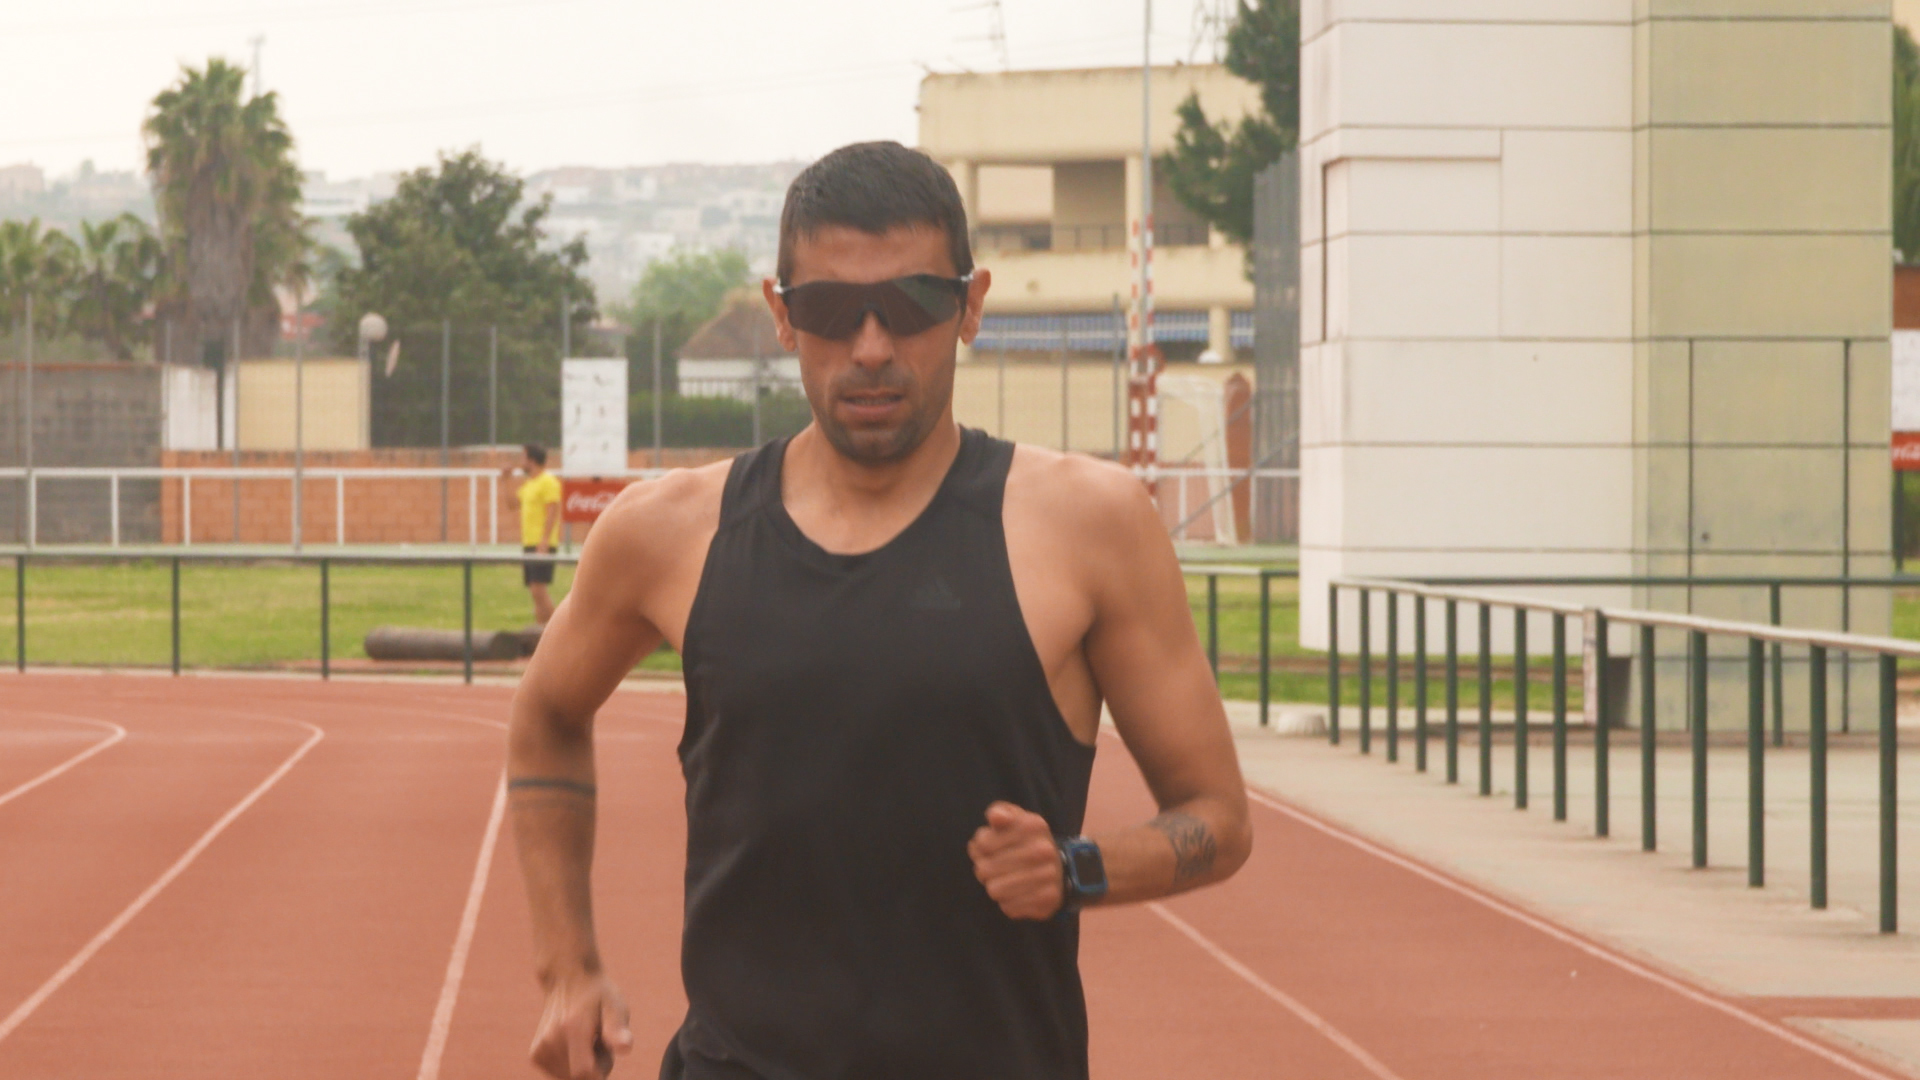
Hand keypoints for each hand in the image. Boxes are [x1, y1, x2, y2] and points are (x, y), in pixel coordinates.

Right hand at [530, 970, 631, 1078]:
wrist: (568, 980)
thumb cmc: (598, 996)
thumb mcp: (615, 1005)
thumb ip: (617, 1028)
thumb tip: (625, 1048)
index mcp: (572, 1029)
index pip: (584, 1073)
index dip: (603, 1069)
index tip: (608, 1050)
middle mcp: (551, 1040)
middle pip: (578, 1077)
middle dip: (595, 1067)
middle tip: (599, 1040)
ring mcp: (540, 1048)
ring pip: (568, 1077)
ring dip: (583, 1067)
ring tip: (587, 1040)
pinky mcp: (536, 1055)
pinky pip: (559, 1074)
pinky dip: (570, 1066)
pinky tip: (575, 1045)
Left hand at [968, 801, 1062, 919]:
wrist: (1061, 869)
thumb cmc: (1027, 841)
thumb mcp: (1015, 819)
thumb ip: (1000, 812)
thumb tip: (996, 817)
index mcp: (1033, 826)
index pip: (983, 842)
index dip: (979, 847)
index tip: (987, 848)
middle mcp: (1044, 850)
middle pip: (985, 869)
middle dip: (984, 869)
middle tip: (993, 867)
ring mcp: (1048, 877)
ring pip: (995, 890)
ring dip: (995, 887)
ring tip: (1004, 880)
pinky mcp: (1047, 902)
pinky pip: (1008, 908)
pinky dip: (1009, 902)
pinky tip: (1018, 893)